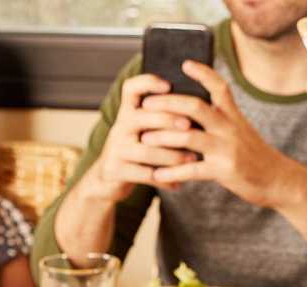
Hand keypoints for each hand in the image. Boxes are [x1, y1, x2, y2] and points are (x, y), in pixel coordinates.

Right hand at [87, 73, 197, 202]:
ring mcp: (115, 150)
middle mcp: (119, 128)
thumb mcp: (141, 132)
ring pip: (147, 150)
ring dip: (172, 155)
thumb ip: (160, 119)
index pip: (131, 88)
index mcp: (128, 113)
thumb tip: (199, 109)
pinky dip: (164, 179)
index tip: (168, 86)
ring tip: (192, 160)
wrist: (107, 181)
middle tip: (189, 127)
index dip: (148, 82)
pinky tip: (177, 183)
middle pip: (143, 117)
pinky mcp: (114, 170)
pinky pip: (144, 174)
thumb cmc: (136, 152)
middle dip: (169, 120)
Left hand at [139, 61, 294, 207]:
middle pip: (196, 107)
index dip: (202, 73)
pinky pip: (192, 170)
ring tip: (144, 139)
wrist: (278, 180)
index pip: (219, 86)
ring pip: (189, 136)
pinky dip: (172, 172)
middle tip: (145, 104)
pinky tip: (157, 175)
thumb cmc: (253, 155)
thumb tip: (189, 111)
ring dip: (163, 137)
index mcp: (233, 116)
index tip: (184, 64)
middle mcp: (230, 127)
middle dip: (167, 103)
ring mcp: (226, 148)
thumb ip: (220, 120)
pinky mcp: (224, 171)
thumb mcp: (241, 130)